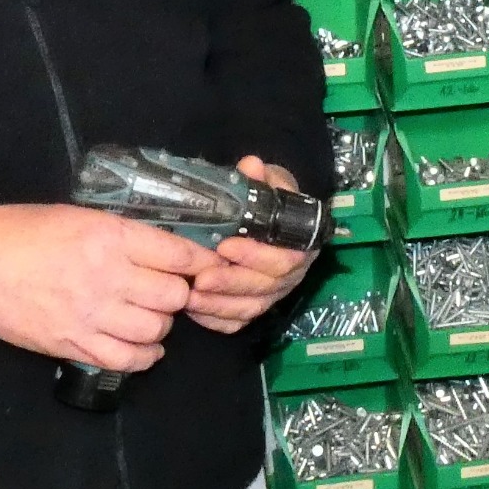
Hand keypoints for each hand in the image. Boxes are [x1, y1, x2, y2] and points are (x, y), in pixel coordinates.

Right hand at [0, 202, 208, 372]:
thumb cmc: (22, 231)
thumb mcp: (77, 216)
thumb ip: (121, 235)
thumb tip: (164, 251)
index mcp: (108, 237)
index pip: (177, 255)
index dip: (199, 263)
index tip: (205, 266)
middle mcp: (105, 277)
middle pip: (173, 296)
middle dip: (177, 294)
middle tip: (167, 290)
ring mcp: (89, 315)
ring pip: (155, 330)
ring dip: (160, 325)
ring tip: (149, 315)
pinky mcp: (72, 344)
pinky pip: (125, 360)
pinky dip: (143, 356)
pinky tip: (143, 346)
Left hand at [185, 157, 318, 334]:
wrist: (269, 217)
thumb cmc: (268, 199)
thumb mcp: (269, 182)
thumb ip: (262, 178)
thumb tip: (251, 166)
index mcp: (299, 245)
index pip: (284, 258)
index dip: (255, 256)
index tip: (225, 245)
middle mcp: (290, 275)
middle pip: (264, 289)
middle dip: (230, 284)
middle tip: (199, 279)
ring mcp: (272, 295)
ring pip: (249, 309)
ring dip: (219, 306)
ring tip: (189, 296)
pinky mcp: (253, 306)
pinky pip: (237, 323)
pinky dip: (215, 319)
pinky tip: (192, 310)